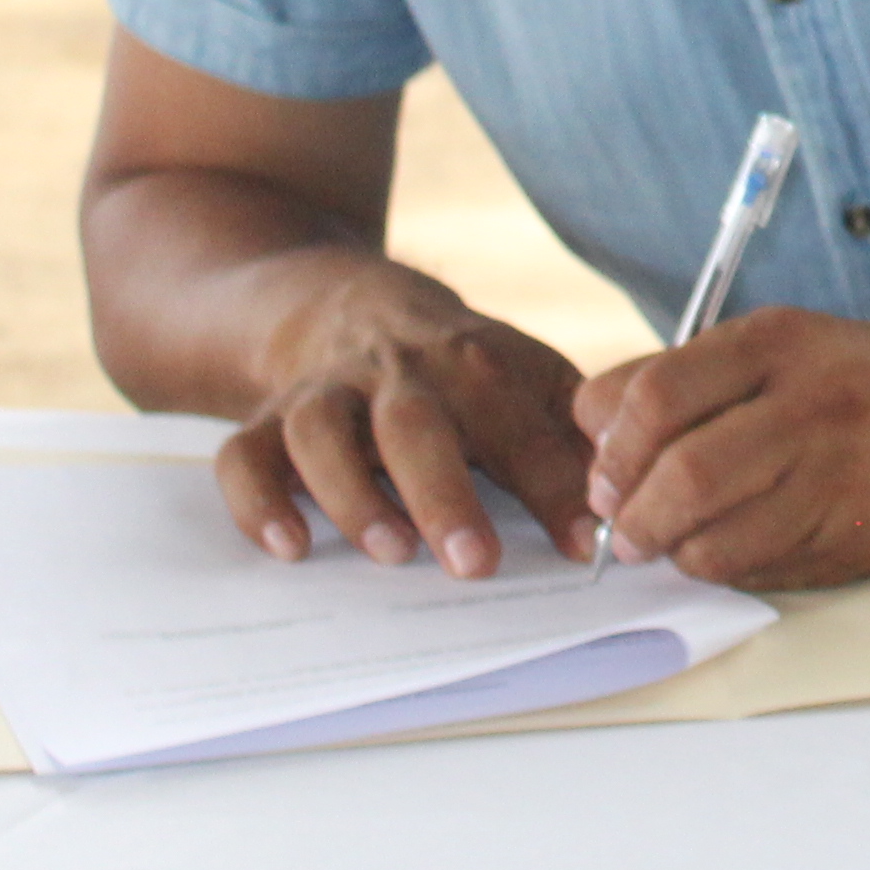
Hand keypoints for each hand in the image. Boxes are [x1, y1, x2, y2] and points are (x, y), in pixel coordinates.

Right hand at [213, 269, 596, 577]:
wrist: (348, 305)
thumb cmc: (461, 365)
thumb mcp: (528, 377)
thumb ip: (572, 437)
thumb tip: (626, 505)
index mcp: (474, 362)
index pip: (518, 421)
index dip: (553, 482)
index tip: (582, 544)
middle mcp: (396, 374)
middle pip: (414, 423)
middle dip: (445, 493)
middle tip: (476, 564)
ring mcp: (326, 394)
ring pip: (322, 432)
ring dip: (353, 494)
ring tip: (389, 553)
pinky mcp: (267, 419)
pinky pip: (243, 455)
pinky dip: (257, 501)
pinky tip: (288, 546)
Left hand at [573, 307, 869, 589]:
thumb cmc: (857, 380)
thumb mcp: (778, 345)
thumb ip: (683, 375)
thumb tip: (590, 430)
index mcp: (780, 343)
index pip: (658, 394)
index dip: (612, 447)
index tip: (603, 473)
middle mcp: (810, 404)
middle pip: (683, 477)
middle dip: (633, 518)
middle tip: (625, 528)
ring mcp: (837, 475)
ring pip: (715, 540)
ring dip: (674, 552)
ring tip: (672, 542)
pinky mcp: (855, 535)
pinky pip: (758, 570)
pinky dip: (724, 569)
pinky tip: (729, 549)